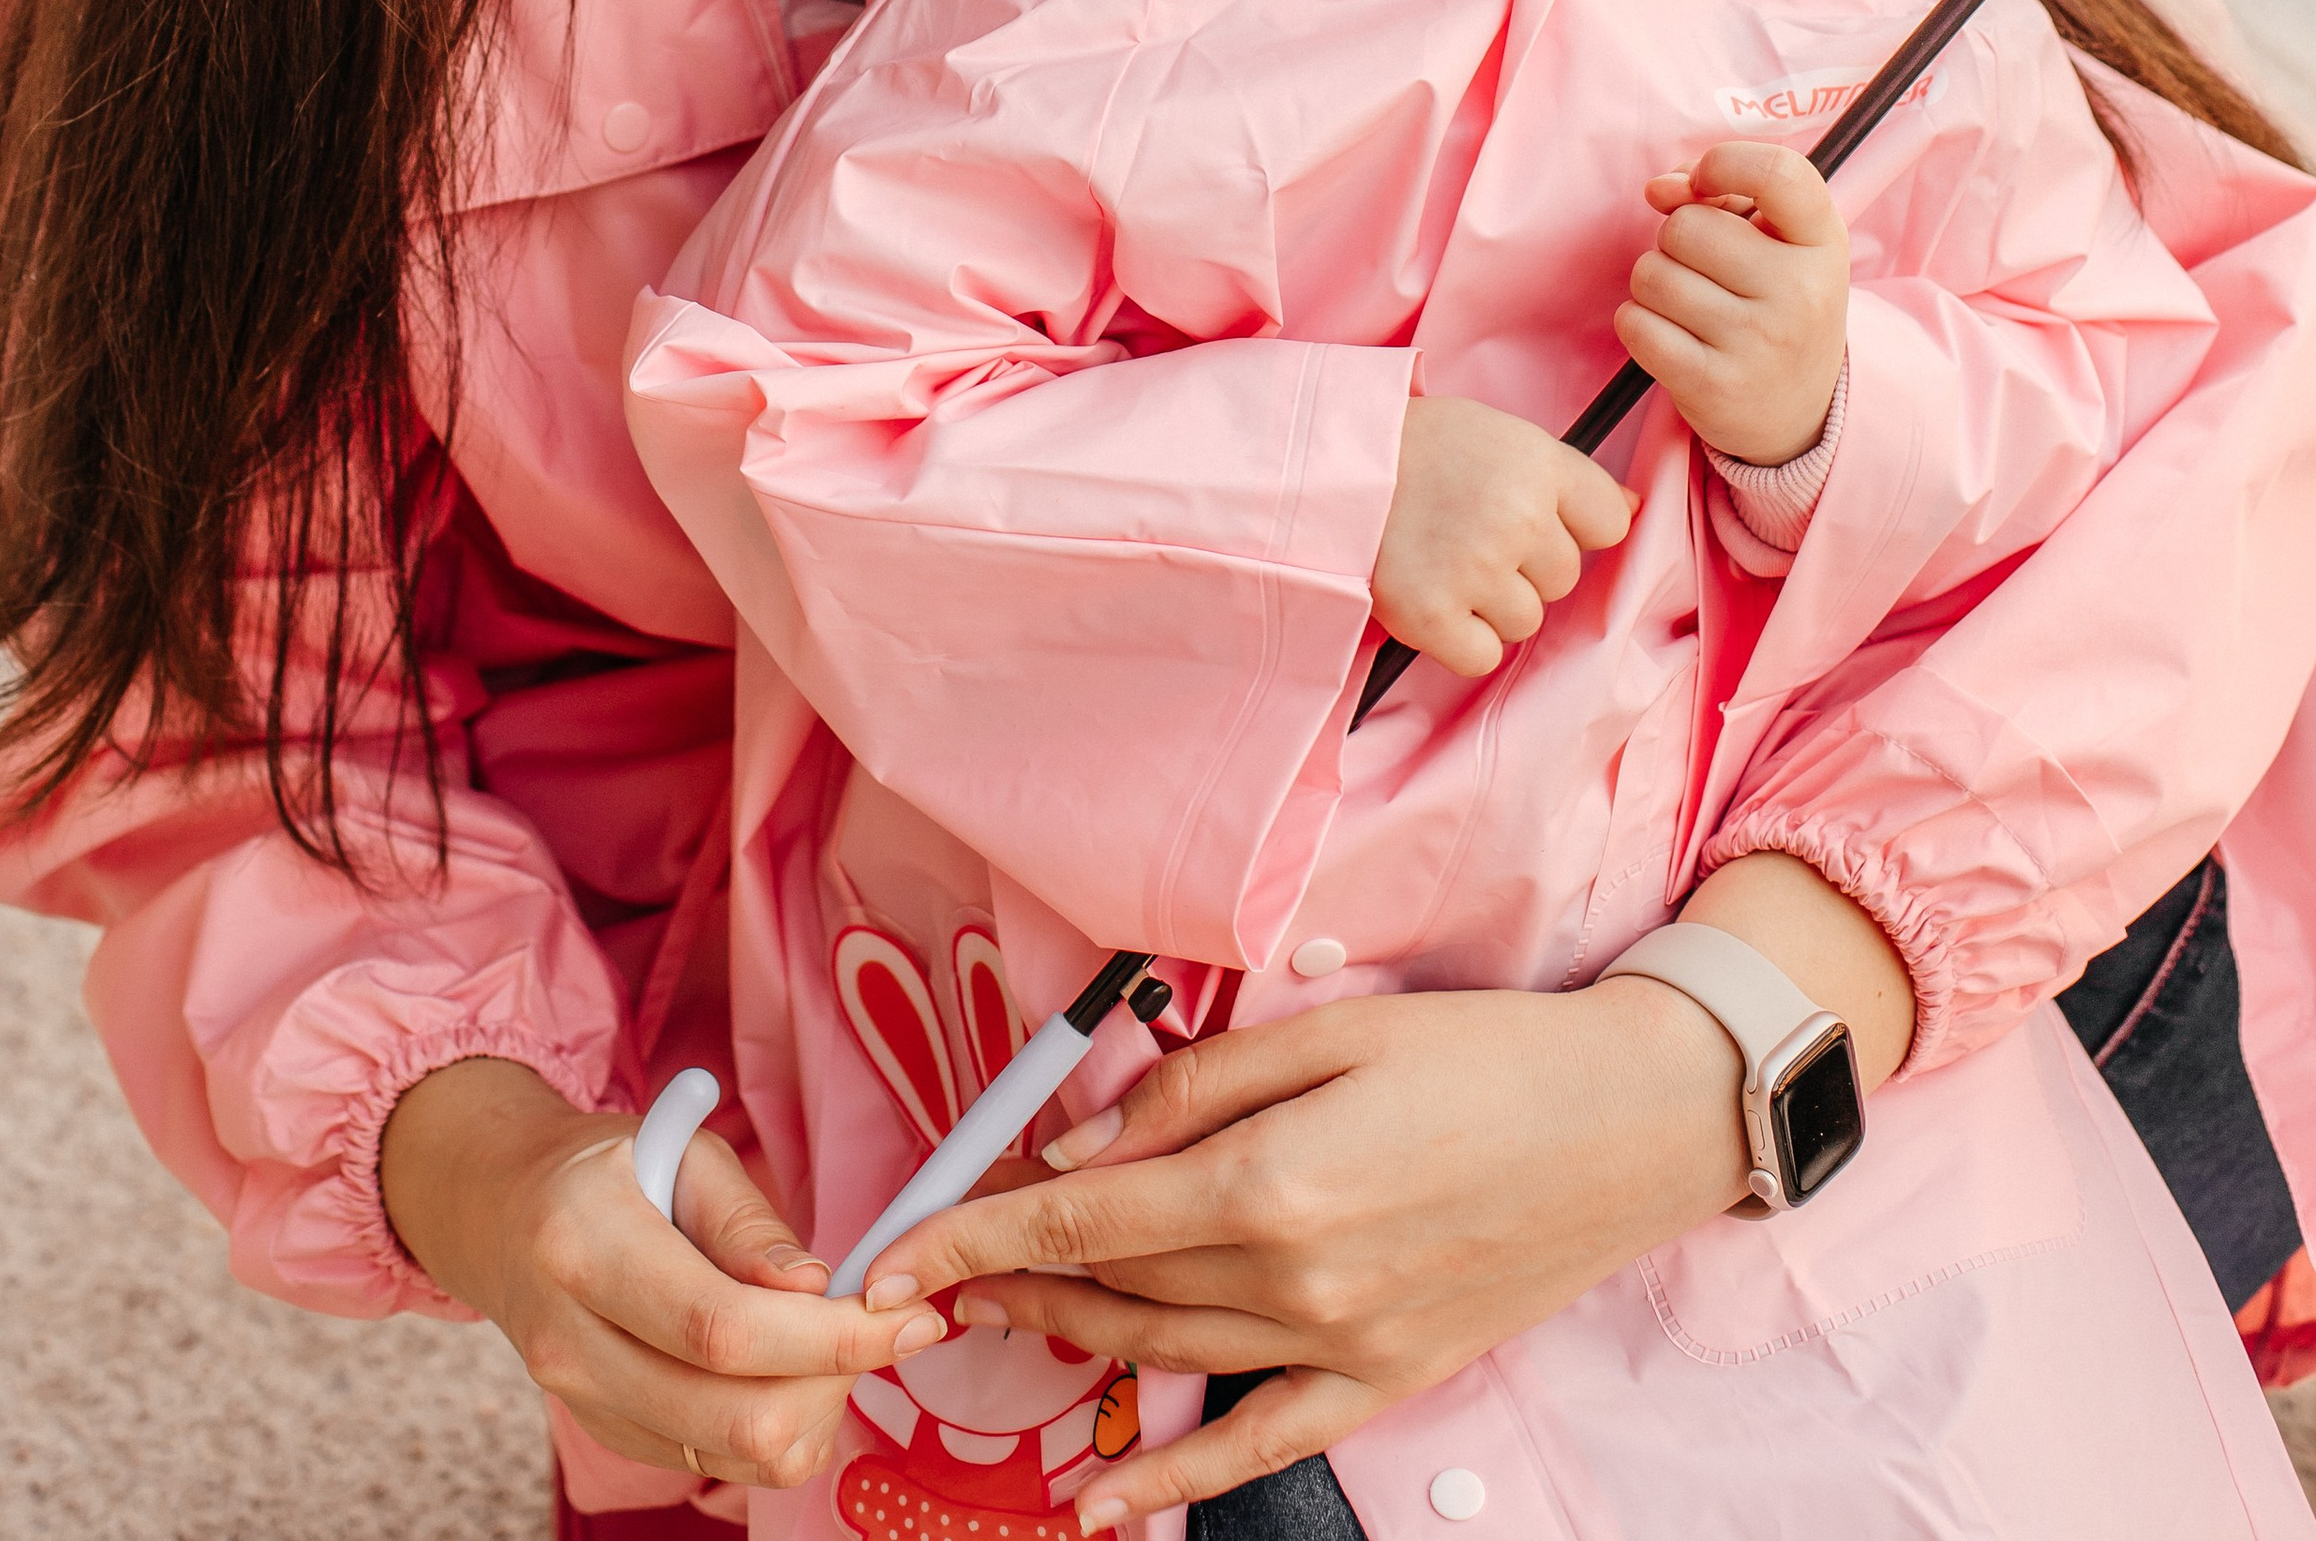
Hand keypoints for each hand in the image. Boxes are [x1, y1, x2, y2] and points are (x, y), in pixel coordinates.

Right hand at [377, 1056, 945, 1486]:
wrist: (505, 1215)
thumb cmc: (607, 1167)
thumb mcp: (678, 1145)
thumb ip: (747, 1222)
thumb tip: (817, 1288)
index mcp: (585, 1249)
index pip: (723, 1329)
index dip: (829, 1337)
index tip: (907, 1315)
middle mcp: (572, 1346)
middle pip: (733, 1418)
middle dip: (837, 1381)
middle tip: (882, 1326)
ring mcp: (583, 1405)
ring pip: (733, 1458)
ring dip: (814, 1410)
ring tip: (832, 1340)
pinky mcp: (608, 1436)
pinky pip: (714, 1463)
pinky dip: (777, 1426)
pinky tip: (791, 1365)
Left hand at [849, 858, 1912, 1524]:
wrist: (1626, 1122)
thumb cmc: (1477, 1053)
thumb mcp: (1328, 1029)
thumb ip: (1193, 1089)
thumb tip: (1082, 1151)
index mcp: (1270, 1181)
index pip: (1083, 1222)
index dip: (978, 1236)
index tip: (896, 1255)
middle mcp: (1294, 1281)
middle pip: (1113, 1291)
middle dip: (1009, 1281)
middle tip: (932, 1274)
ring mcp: (1342, 1345)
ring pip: (1166, 1355)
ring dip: (1068, 1342)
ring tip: (995, 1324)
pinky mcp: (1386, 1379)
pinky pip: (1262, 1440)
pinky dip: (1176, 1477)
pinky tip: (1105, 1506)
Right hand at [1369, 392, 1634, 677]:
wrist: (1327, 468)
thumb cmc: (1419, 448)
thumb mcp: (1500, 436)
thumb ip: (1566, 474)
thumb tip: (1633, 509)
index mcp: (1538, 465)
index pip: (1609, 522)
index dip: (1572, 524)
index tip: (1532, 516)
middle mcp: (1516, 518)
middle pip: (1565, 578)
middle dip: (1525, 565)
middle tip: (1469, 533)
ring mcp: (1475, 570)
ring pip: (1526, 621)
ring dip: (1490, 604)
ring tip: (1444, 559)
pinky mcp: (1433, 616)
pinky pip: (1482, 656)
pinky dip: (1458, 639)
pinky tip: (1431, 595)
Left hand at [1629, 140, 1848, 464]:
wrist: (1799, 413)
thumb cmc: (1776, 303)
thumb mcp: (1776, 241)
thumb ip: (1716, 194)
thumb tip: (1659, 190)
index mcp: (1823, 242)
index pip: (1778, 174)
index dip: (1724, 164)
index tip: (1705, 185)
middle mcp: (1800, 292)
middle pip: (1685, 226)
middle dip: (1676, 242)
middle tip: (1707, 274)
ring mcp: (1759, 342)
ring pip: (1651, 274)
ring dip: (1655, 286)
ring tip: (1694, 309)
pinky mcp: (1714, 385)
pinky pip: (1635, 323)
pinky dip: (1639, 324)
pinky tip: (1673, 338)